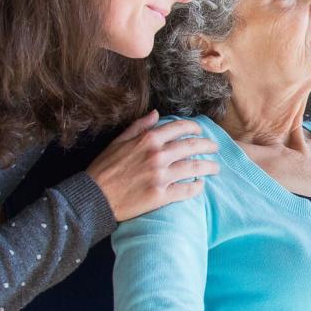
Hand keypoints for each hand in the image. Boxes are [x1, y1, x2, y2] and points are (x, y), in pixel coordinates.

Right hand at [87, 111, 219, 220]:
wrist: (94, 196)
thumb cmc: (104, 169)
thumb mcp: (118, 142)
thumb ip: (139, 127)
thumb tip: (156, 113)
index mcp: (148, 140)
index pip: (179, 128)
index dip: (194, 127)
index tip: (200, 130)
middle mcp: (158, 156)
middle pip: (192, 146)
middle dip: (208, 146)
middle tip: (215, 148)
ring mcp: (161, 176)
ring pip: (194, 167)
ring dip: (209, 167)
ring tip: (215, 167)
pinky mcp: (161, 195)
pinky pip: (186, 190)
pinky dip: (197, 187)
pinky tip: (201, 185)